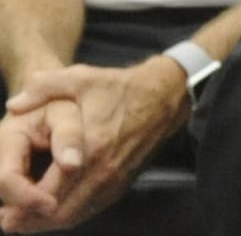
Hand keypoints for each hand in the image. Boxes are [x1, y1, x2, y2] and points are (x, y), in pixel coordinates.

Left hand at [0, 58, 186, 231]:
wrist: (166, 95)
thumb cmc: (122, 87)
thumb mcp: (83, 78)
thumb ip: (44, 87)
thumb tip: (14, 104)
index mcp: (92, 148)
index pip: (50, 191)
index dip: (22, 204)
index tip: (2, 210)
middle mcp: (105, 171)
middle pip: (60, 212)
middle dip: (29, 221)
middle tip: (6, 221)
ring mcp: (115, 180)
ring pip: (75, 216)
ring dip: (47, 223)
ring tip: (22, 222)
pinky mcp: (123, 184)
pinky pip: (90, 210)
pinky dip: (68, 216)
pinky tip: (51, 213)